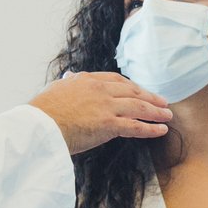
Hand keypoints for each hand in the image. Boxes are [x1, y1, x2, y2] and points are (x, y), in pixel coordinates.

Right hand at [30, 72, 171, 154]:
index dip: (132, 86)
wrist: (39, 126)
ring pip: (138, 107)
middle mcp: (100, 90)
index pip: (116, 80)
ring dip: (156, 111)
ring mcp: (106, 106)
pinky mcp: (109, 124)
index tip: (140, 90)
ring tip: (167, 115)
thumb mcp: (55, 90)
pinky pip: (135, 126)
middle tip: (162, 101)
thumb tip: (68, 77)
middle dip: (150, 96)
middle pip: (132, 91)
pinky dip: (151, 128)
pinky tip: (161, 130)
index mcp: (87, 80)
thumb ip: (67, 84)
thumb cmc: (42, 112)